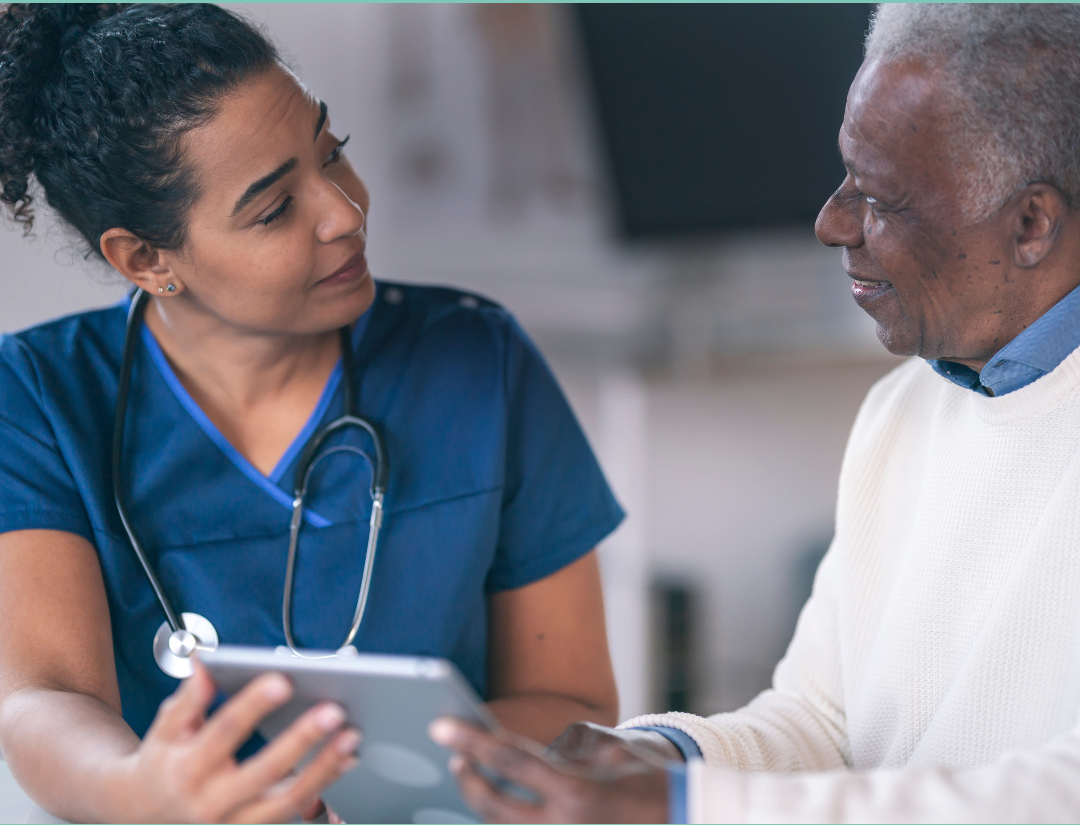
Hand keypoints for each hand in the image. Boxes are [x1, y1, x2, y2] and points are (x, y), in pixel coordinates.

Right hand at [108, 659, 359, 822]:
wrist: (143, 815)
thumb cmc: (163, 764)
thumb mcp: (165, 729)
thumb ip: (188, 698)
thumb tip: (205, 663)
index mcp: (187, 768)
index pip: (223, 733)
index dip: (252, 706)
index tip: (281, 681)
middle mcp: (211, 802)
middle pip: (263, 772)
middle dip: (301, 740)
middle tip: (333, 711)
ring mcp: (235, 824)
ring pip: (286, 801)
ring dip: (324, 769)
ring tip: (351, 738)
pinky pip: (295, 812)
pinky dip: (324, 787)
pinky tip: (345, 761)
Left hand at [430, 719, 668, 823]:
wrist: (682, 821)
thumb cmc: (651, 785)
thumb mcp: (612, 754)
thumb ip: (567, 752)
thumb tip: (530, 752)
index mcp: (575, 791)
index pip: (509, 760)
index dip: (472, 740)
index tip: (441, 726)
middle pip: (492, 804)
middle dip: (468, 778)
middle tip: (454, 755)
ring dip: (483, 800)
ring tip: (472, 775)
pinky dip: (507, 816)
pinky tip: (499, 799)